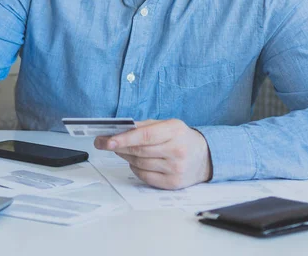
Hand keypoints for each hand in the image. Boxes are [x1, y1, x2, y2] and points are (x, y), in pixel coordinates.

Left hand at [94, 119, 211, 189]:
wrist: (205, 157)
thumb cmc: (181, 138)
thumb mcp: (168, 125)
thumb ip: (145, 126)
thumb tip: (120, 129)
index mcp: (175, 131)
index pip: (145, 135)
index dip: (124, 138)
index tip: (107, 140)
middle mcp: (177, 150)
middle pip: (140, 151)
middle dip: (118, 147)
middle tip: (103, 143)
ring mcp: (176, 169)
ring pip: (140, 164)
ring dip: (126, 157)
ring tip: (120, 150)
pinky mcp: (173, 183)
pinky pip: (145, 177)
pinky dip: (135, 169)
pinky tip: (134, 162)